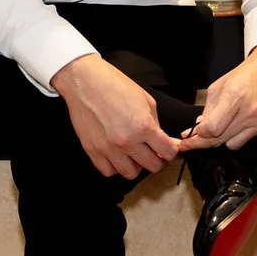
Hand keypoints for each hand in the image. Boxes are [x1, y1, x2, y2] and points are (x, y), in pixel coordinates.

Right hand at [51, 54, 180, 178]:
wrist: (85, 81)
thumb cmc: (115, 85)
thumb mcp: (146, 100)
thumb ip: (157, 124)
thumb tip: (166, 141)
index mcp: (143, 126)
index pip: (168, 152)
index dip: (171, 150)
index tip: (167, 147)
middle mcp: (126, 141)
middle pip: (153, 166)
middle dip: (157, 159)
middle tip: (152, 151)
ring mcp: (108, 148)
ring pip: (131, 174)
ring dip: (136, 165)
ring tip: (133, 154)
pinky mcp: (92, 151)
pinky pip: (108, 171)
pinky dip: (115, 167)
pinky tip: (117, 156)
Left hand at [185, 44, 256, 151]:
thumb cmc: (247, 74)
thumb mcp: (220, 86)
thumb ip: (208, 110)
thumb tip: (199, 130)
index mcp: (236, 97)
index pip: (212, 129)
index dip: (197, 136)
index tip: (189, 138)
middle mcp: (252, 112)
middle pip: (221, 140)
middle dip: (205, 141)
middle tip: (196, 140)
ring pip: (234, 145)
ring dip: (226, 138)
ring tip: (228, 124)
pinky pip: (250, 140)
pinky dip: (244, 133)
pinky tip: (246, 120)